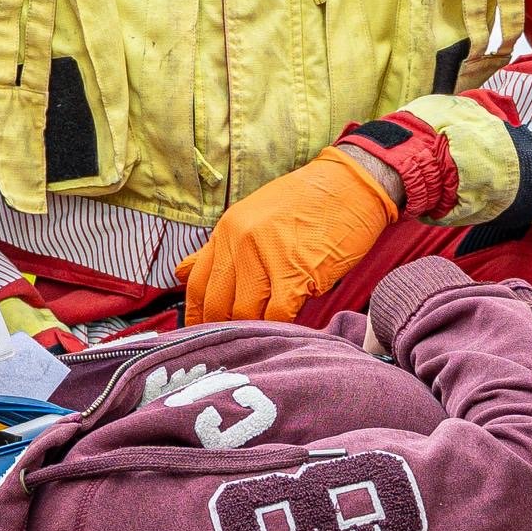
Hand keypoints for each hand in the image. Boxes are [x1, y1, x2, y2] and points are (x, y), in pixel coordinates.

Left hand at [182, 148, 400, 325]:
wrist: (351, 185)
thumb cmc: (306, 203)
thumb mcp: (252, 215)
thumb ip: (219, 248)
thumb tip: (180, 273)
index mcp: (227, 230)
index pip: (197, 283)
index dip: (196, 315)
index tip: (202, 334)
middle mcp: (240, 242)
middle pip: (217, 304)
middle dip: (224, 330)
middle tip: (235, 345)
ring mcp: (266, 256)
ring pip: (245, 314)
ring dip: (255, 330)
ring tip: (264, 337)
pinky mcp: (296, 272)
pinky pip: (277, 315)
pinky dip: (282, 327)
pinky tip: (290, 329)